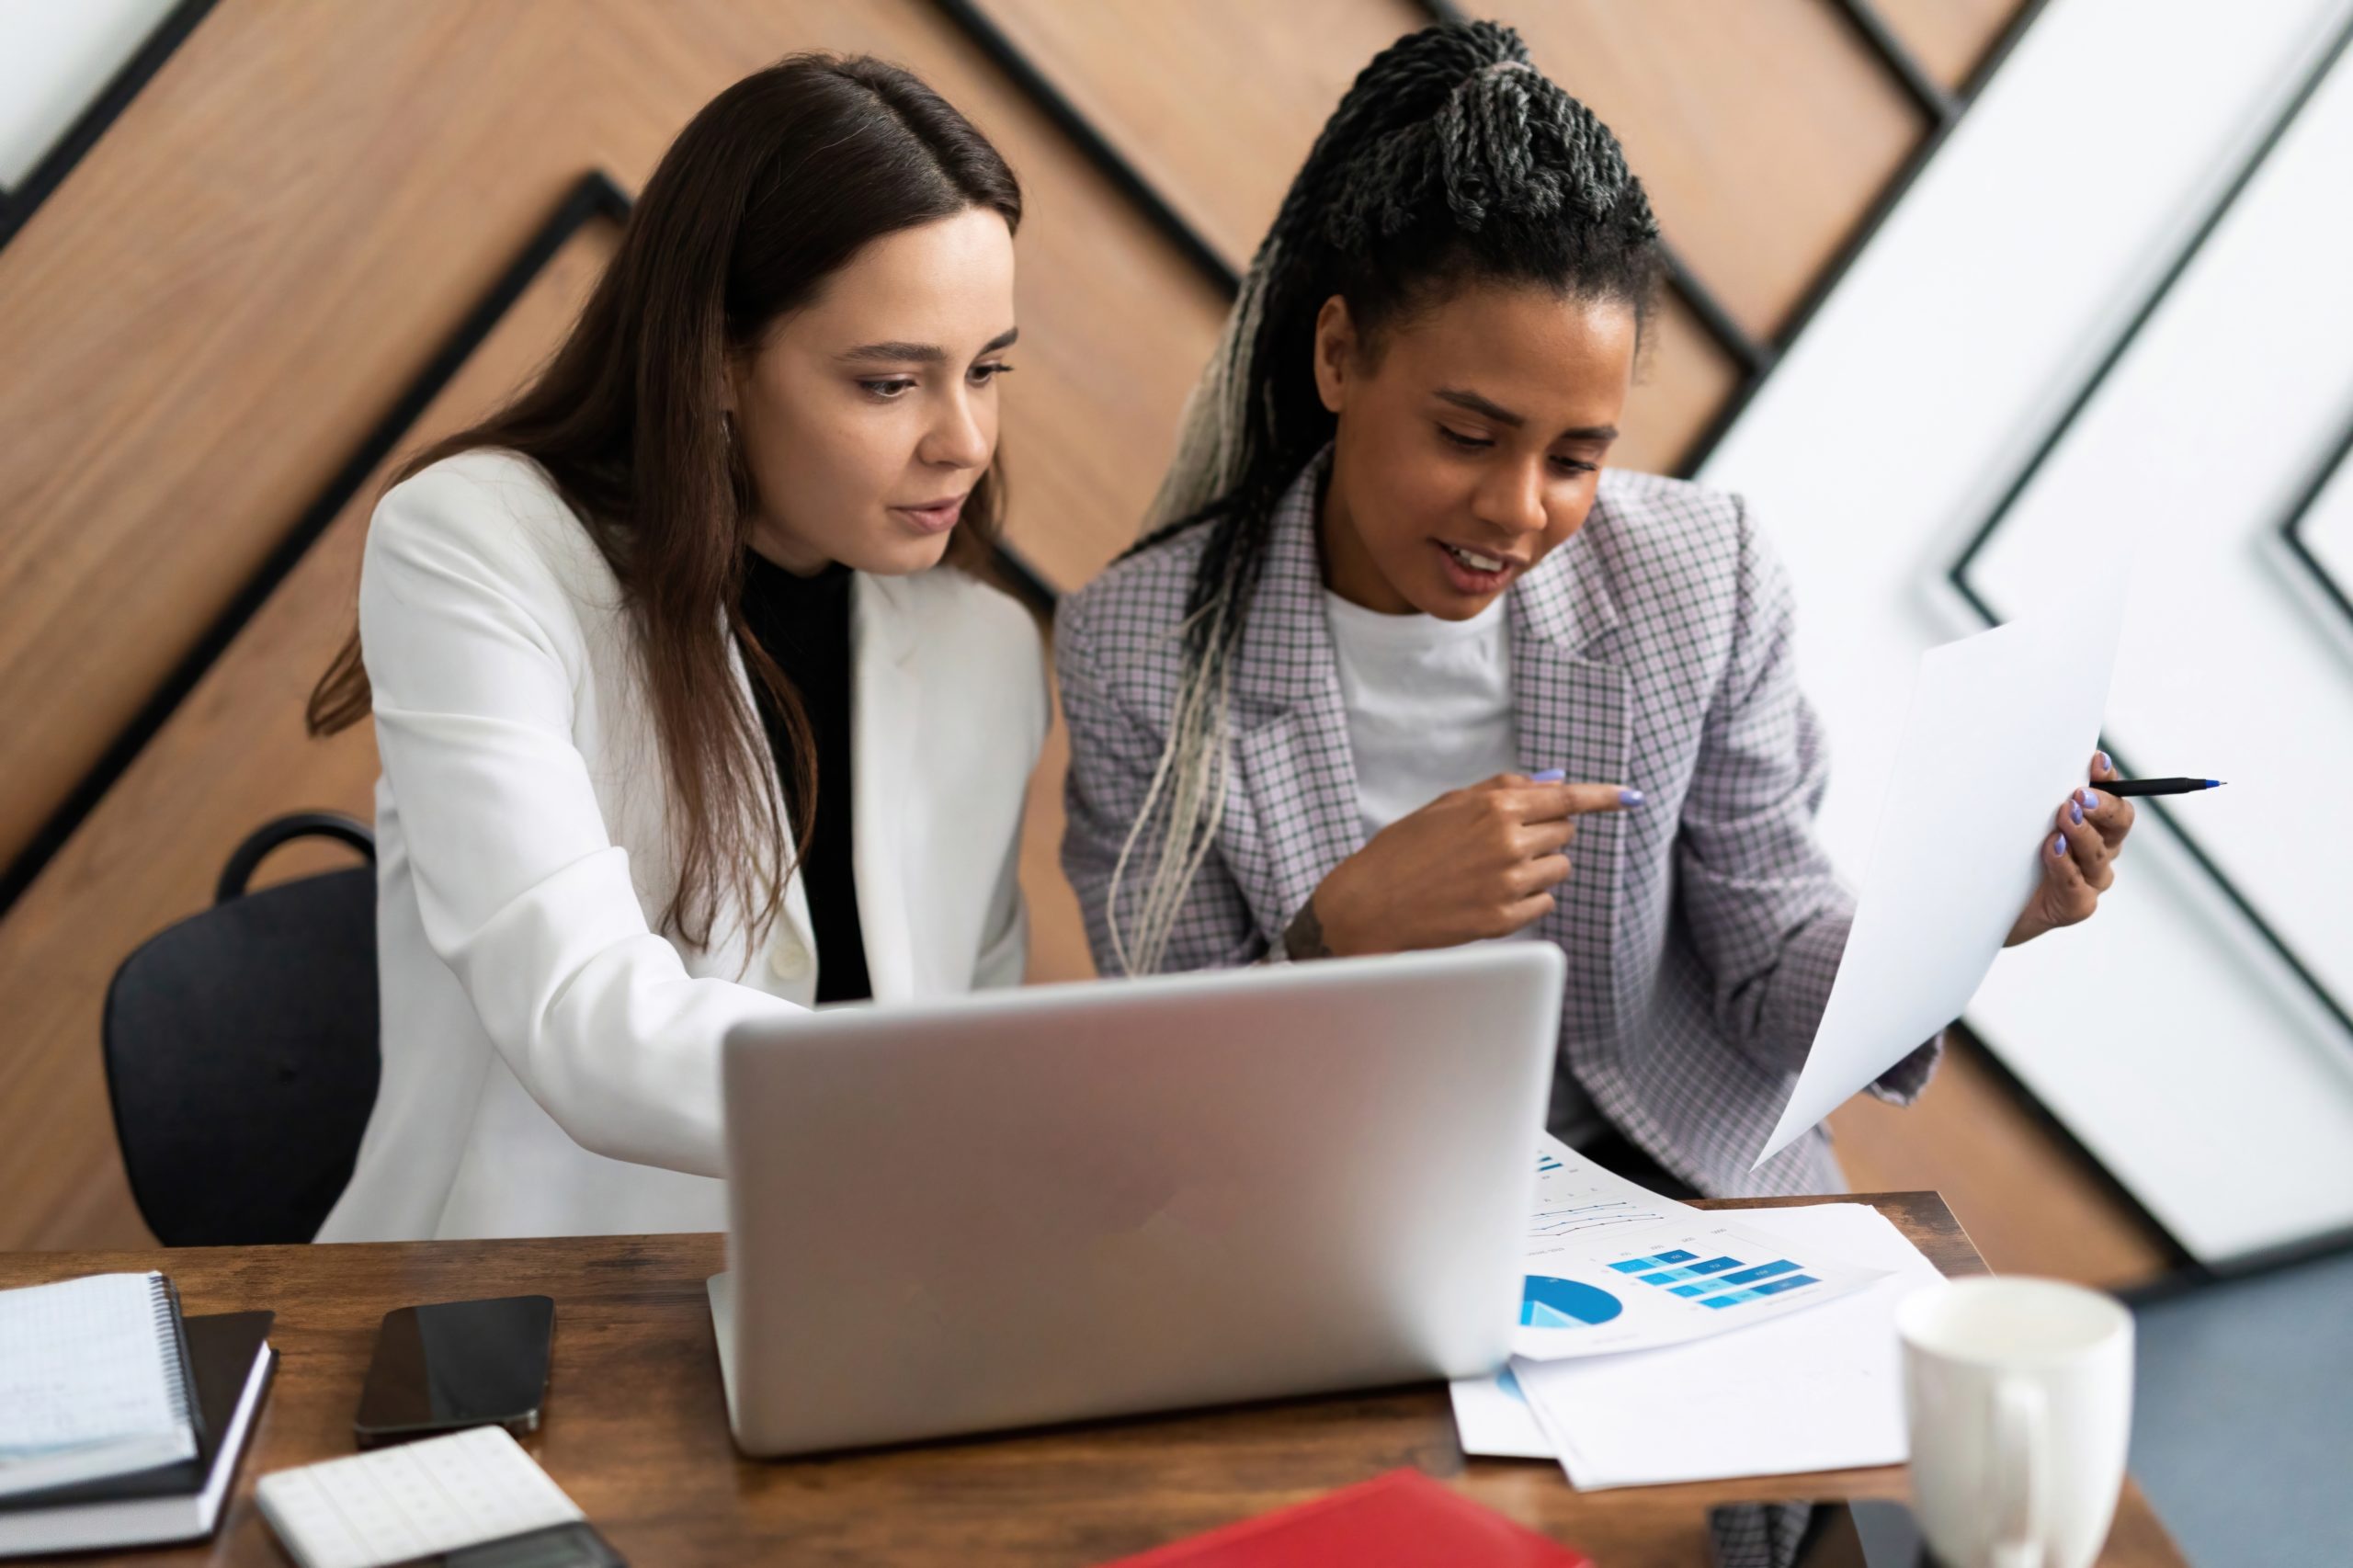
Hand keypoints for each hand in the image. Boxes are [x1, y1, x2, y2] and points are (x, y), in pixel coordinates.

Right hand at [1288, 774, 1639, 957]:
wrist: (1369, 904)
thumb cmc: (1404, 849)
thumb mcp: (1447, 804)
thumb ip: (1502, 789)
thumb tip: (1552, 782)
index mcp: (1494, 808)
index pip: (1566, 798)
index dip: (1603, 796)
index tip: (1630, 797)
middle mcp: (1508, 843)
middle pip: (1565, 832)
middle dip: (1545, 833)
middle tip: (1507, 840)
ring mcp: (1508, 884)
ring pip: (1558, 868)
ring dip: (1538, 866)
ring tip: (1492, 871)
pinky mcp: (1504, 920)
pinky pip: (1545, 903)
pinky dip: (1528, 898)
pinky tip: (1491, 895)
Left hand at [2006, 750, 2135, 945]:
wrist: (1996, 906)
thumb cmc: (2015, 857)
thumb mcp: (2027, 821)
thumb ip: (2040, 796)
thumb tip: (2034, 758)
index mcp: (2097, 827)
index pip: (2114, 798)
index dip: (2108, 779)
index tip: (2095, 762)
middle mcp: (2100, 851)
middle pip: (2118, 824)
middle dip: (2102, 806)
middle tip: (2079, 796)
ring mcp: (2091, 880)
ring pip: (2097, 854)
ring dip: (2081, 833)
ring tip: (2064, 817)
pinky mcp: (2076, 905)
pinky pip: (2075, 884)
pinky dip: (2064, 864)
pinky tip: (2052, 849)